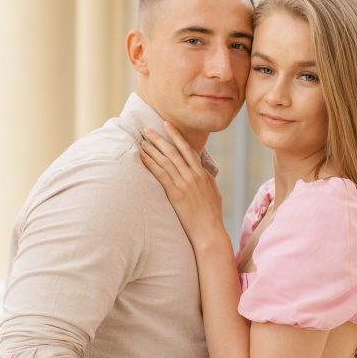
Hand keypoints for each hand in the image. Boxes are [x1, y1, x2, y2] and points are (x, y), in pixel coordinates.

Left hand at [139, 122, 223, 245]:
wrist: (210, 232)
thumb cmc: (213, 216)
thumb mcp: (214, 194)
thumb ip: (208, 180)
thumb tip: (203, 172)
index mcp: (202, 174)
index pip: (187, 150)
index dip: (176, 136)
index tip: (167, 125)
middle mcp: (193, 176)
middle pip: (174, 151)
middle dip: (160, 138)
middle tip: (148, 129)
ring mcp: (185, 184)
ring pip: (166, 161)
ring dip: (152, 149)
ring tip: (142, 140)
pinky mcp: (176, 194)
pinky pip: (161, 175)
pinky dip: (151, 164)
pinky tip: (142, 157)